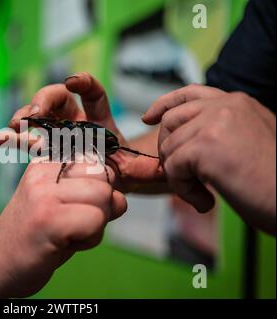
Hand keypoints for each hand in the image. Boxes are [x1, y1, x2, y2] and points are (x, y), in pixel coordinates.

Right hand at [0, 72, 163, 191]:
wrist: (110, 189)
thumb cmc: (126, 176)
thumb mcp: (140, 170)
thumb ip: (146, 169)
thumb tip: (156, 166)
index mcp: (100, 120)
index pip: (92, 94)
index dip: (84, 83)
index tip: (75, 82)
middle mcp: (77, 122)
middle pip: (57, 100)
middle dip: (44, 101)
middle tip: (36, 113)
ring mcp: (58, 135)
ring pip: (38, 118)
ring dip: (24, 118)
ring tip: (14, 125)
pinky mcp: (45, 150)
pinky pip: (27, 140)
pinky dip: (11, 138)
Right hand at [0, 160, 126, 297]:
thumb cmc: (34, 235)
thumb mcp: (58, 204)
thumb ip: (88, 194)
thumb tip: (121, 198)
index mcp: (46, 163)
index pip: (95, 160)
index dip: (98, 188)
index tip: (76, 206)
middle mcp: (44, 172)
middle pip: (104, 176)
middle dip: (101, 205)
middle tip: (74, 223)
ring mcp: (45, 193)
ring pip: (104, 196)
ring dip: (96, 223)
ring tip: (69, 233)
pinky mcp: (48, 218)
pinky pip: (96, 220)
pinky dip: (90, 239)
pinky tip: (65, 243)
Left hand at [143, 84, 275, 233]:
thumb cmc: (274, 181)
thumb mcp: (248, 141)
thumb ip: (220, 132)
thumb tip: (185, 142)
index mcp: (236, 103)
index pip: (189, 94)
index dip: (164, 105)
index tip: (148, 118)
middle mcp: (225, 106)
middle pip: (170, 121)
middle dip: (168, 150)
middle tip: (183, 176)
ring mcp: (214, 123)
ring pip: (169, 148)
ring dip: (179, 177)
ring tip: (203, 194)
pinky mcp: (205, 146)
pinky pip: (172, 168)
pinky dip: (183, 189)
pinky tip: (205, 201)